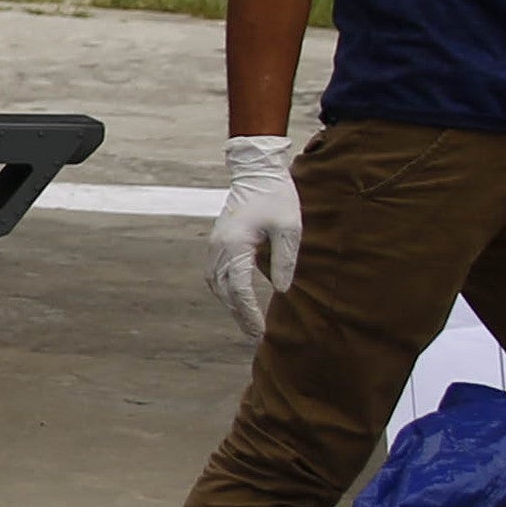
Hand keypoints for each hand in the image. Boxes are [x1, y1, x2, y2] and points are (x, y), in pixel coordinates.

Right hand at [207, 133, 300, 340]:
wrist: (256, 171)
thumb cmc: (276, 197)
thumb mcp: (290, 229)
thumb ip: (285, 260)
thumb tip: (280, 290)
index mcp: (236, 246)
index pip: (240, 289)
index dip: (250, 313)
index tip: (260, 332)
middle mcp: (220, 248)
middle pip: (225, 291)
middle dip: (239, 314)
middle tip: (254, 335)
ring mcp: (215, 245)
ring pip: (217, 284)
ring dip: (230, 304)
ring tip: (247, 321)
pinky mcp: (218, 242)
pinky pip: (217, 273)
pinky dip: (226, 290)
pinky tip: (238, 298)